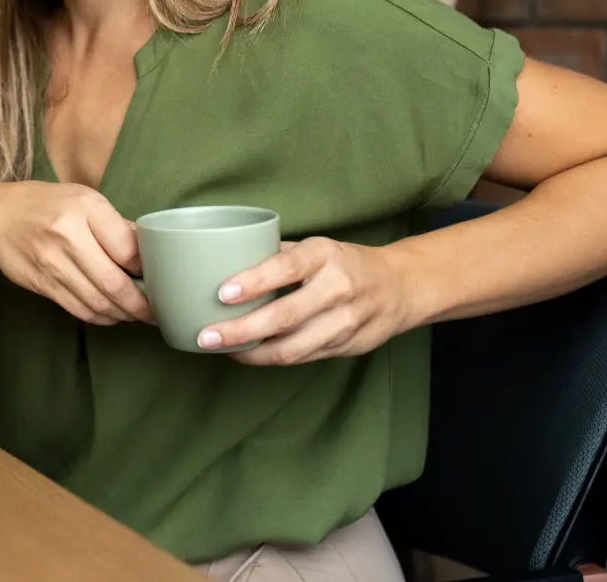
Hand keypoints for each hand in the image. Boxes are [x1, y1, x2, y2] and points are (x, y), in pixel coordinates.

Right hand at [0, 181, 153, 325]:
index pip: (128, 249)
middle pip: (115, 283)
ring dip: (124, 314)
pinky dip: (101, 317)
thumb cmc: (42, 203)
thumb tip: (146, 251)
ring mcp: (53, 264)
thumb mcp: (82, 197)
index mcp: (84, 209)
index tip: (159, 276)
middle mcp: (68, 237)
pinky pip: (79, 309)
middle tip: (156, 311)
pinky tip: (112, 314)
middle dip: (141, 304)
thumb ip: (114, 223)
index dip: (148, 269)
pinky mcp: (43, 285)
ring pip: (99, 302)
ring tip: (137, 315)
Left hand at [200, 238, 416, 364]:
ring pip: (292, 347)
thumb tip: (224, 263)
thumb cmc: (345, 263)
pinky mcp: (345, 348)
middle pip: (284, 316)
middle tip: (206, 336)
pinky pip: (301, 357)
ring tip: (221, 349)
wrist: (400, 287)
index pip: (286, 268)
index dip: (253, 282)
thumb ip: (277, 256)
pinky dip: (270, 358)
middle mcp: (337, 289)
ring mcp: (344, 323)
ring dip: (252, 352)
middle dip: (241, 330)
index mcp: (325, 256)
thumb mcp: (317, 248)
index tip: (223, 293)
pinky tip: (247, 354)